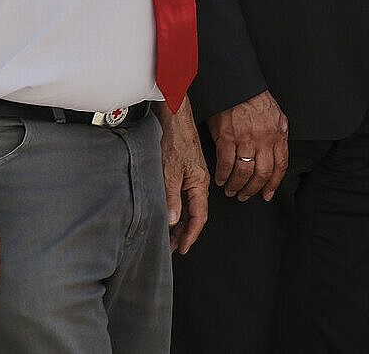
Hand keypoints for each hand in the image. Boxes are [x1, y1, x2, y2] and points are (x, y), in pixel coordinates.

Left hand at [158, 98, 208, 253]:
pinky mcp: (185, 173)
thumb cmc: (174, 141)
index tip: (182, 248)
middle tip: (171, 248)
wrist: (174, 120)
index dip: (191, 235)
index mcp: (200, 183)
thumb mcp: (170, 172)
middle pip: (195, 214)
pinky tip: (169, 216)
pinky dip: (177, 211)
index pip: (199, 216)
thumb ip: (171, 197)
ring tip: (168, 237)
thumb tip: (173, 221)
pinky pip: (184, 198)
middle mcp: (199, 182)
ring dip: (180, 223)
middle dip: (184, 233)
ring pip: (189, 207)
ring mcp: (193, 177)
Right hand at [207, 90, 288, 202]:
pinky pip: (226, 165)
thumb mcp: (275, 116)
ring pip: (244, 173)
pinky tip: (221, 179)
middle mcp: (264, 138)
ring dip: (237, 186)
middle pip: (262, 173)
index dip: (274, 183)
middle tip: (246, 195)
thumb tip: (277, 156)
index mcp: (278, 133)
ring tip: (231, 190)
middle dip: (253, 190)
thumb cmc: (254, 99)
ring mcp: (245, 139)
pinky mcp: (227, 138)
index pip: (280, 165)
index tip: (267, 194)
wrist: (237, 85)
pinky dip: (223, 176)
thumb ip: (277, 136)